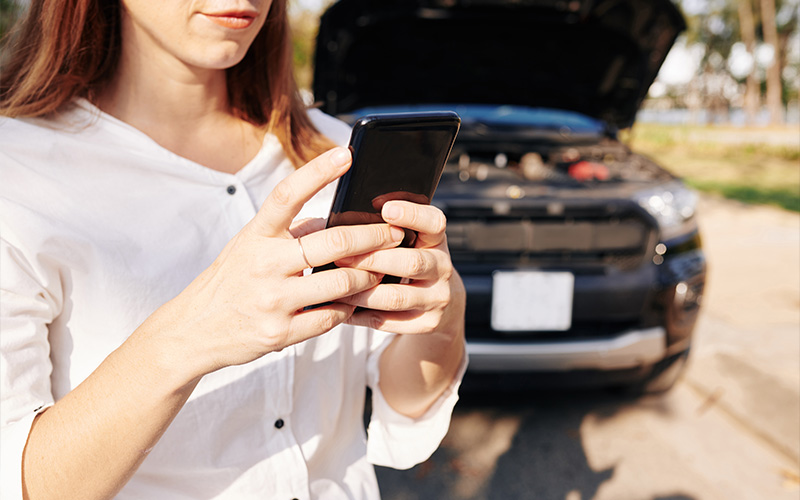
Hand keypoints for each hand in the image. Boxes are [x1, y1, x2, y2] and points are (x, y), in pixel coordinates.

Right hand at [149, 147, 404, 378]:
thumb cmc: (230, 282)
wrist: (194, 331)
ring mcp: (272, 300)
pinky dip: (348, 309)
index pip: (288, 195)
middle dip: (374, 236)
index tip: (346, 153)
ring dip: (368, 277)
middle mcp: (263, 264)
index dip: (318, 171)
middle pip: (333, 242)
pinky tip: (353, 303)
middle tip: (396, 233)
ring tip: (379, 272)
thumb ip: (288, 231)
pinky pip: (331, 317)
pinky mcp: (281, 333)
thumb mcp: (248, 247)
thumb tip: (332, 217)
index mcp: (255, 236)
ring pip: (342, 284)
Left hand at [335, 201, 465, 338]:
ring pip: (396, 297)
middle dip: (373, 259)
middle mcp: (442, 268)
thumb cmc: (411, 260)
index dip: (413, 215)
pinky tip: (341, 306)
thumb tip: (346, 223)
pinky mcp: (427, 323)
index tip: (387, 209)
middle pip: (412, 263)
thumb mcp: (411, 239)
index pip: (434, 223)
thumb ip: (388, 230)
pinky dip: (360, 315)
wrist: (439, 300)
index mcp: (436, 240)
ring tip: (336, 284)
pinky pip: (388, 321)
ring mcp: (437, 298)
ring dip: (362, 291)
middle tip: (341, 256)